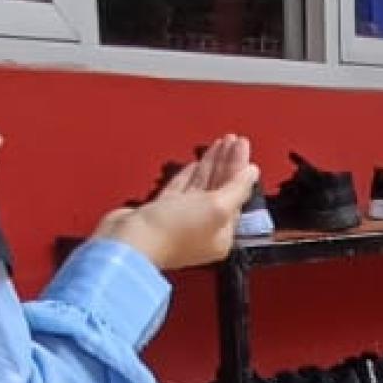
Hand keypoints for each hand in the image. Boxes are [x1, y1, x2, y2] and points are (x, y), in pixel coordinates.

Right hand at [96, 133, 256, 273]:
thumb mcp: (216, 208)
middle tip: (233, 140)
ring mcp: (181, 220)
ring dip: (211, 164)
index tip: (242, 146)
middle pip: (221, 188)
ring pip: (202, 186)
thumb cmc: (171, 232)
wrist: (130, 241)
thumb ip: (237, 189)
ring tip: (220, 144)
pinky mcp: (161, 213)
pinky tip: (196, 164)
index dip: (240, 168)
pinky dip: (190, 175)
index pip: (237, 194)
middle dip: (227, 162)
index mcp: (221, 233)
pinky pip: (181, 190)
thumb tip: (251, 173)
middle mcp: (203, 228)